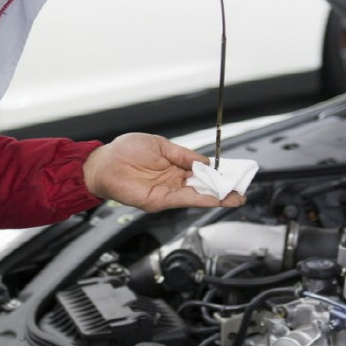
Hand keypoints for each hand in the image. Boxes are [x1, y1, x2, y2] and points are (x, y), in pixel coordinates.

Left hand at [82, 133, 245, 211]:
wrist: (103, 163)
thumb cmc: (125, 151)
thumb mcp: (161, 145)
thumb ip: (184, 155)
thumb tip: (204, 161)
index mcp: (174, 166)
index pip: (201, 172)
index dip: (217, 174)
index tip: (234, 175)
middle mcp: (173, 180)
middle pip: (203, 187)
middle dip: (223, 190)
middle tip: (241, 191)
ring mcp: (167, 191)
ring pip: (197, 196)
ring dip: (216, 197)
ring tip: (235, 197)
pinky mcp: (159, 200)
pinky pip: (183, 200)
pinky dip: (200, 199)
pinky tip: (214, 198)